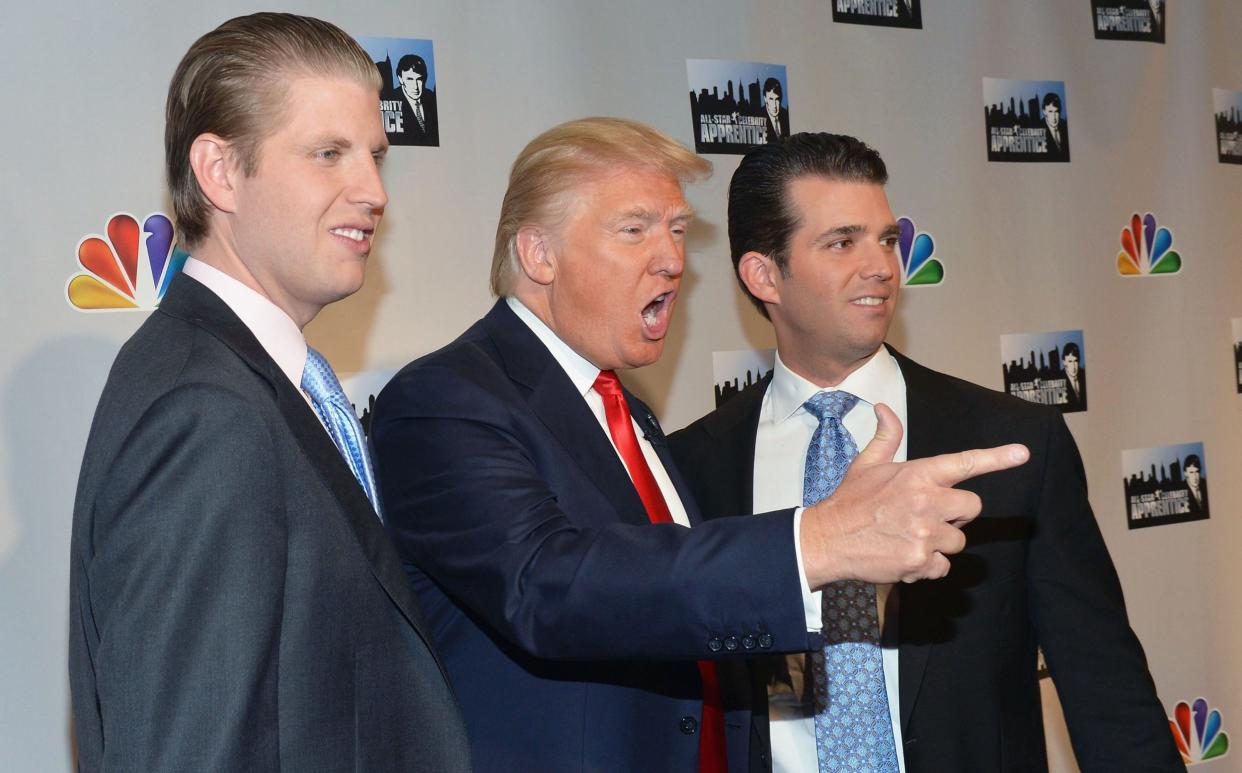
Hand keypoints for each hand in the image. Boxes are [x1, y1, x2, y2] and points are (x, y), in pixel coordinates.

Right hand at [799, 403, 1028, 586]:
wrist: (826, 539)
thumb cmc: (849, 501)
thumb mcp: (866, 465)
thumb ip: (886, 437)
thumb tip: (883, 408)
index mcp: (918, 474)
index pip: (965, 462)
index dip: (997, 458)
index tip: (1022, 453)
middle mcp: (926, 500)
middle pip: (972, 507)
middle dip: (957, 513)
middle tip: (928, 516)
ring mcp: (924, 532)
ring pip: (957, 540)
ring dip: (938, 543)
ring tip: (908, 537)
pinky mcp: (919, 560)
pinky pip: (942, 566)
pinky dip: (927, 566)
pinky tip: (904, 556)